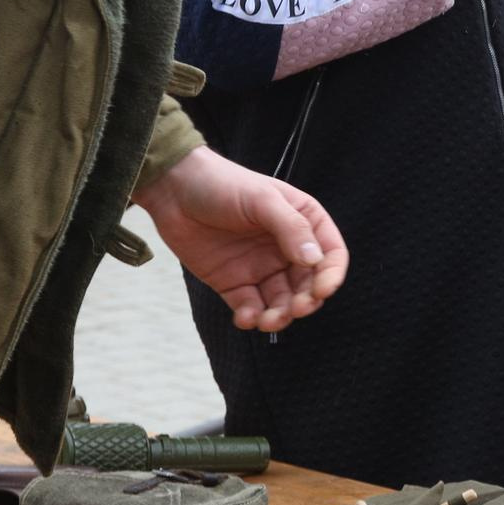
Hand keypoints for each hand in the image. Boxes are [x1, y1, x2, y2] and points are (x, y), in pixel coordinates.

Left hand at [136, 146, 348, 331]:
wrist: (172, 189)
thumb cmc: (222, 183)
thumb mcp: (262, 198)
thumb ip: (291, 228)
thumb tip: (315, 260)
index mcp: (303, 223)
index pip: (330, 254)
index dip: (331, 275)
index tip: (322, 290)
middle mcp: (286, 248)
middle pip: (307, 284)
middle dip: (305, 301)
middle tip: (295, 309)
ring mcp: (260, 267)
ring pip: (281, 301)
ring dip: (279, 315)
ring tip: (267, 321)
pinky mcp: (234, 282)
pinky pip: (250, 307)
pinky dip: (251, 317)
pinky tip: (245, 318)